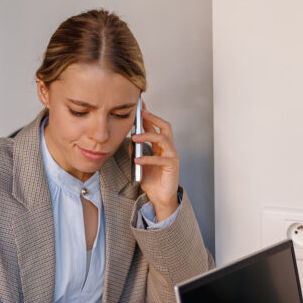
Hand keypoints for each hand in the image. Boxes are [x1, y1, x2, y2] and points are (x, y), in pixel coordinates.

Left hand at [131, 105, 179, 220]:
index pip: (156, 126)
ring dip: (148, 136)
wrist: (160, 197)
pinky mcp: (172, 166)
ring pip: (163, 139)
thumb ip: (135, 151)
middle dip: (153, 118)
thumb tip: (129, 140)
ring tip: (134, 138)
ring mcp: (172, 156)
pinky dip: (148, 158)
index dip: (148, 115)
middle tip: (141, 114)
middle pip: (165, 126)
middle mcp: (168, 148)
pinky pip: (161, 159)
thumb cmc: (152, 181)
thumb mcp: (139, 163)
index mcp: (161, 146)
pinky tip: (137, 159)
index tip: (140, 105)